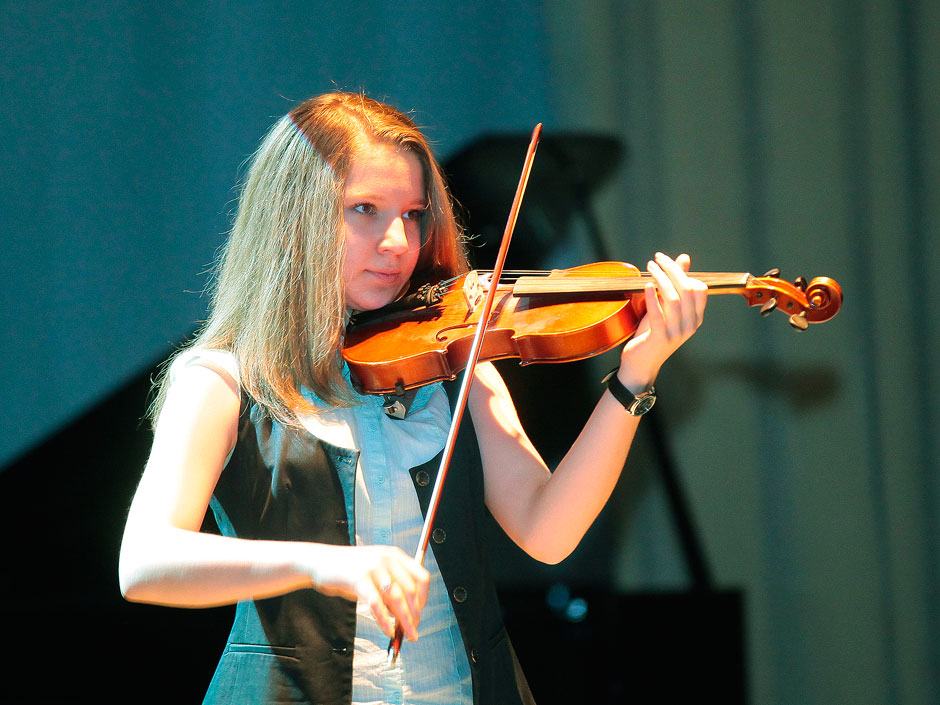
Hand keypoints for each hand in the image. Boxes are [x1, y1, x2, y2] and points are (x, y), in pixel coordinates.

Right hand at [307, 544, 429, 641]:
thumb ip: (391, 586)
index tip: (419, 613)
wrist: (320, 561)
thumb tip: (406, 614)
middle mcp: (387, 559)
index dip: (423, 598)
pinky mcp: (358, 579)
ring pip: (396, 599)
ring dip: (404, 621)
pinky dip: (384, 621)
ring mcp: (373, 568)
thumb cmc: (349, 569)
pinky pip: (377, 605)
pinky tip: (387, 630)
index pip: (421, 577)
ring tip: (405, 635)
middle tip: (413, 630)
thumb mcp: (375, 571)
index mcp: (394, 555)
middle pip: (410, 591)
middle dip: (414, 614)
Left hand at [618, 253, 706, 391]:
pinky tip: (646, 286)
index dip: (683, 272)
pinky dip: (652, 297)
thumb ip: (675, 284)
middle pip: (687, 290)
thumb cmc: (652, 333)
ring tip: (649, 268)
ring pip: (673, 299)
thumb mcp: (665, 307)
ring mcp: (676, 333)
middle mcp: (690, 325)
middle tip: (656, 259)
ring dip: (660, 279)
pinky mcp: (660, 339)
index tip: (666, 261)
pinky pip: (658, 315)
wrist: (641, 364)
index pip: (699, 289)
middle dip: (672, 270)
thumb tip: (684, 257)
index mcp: (695, 317)